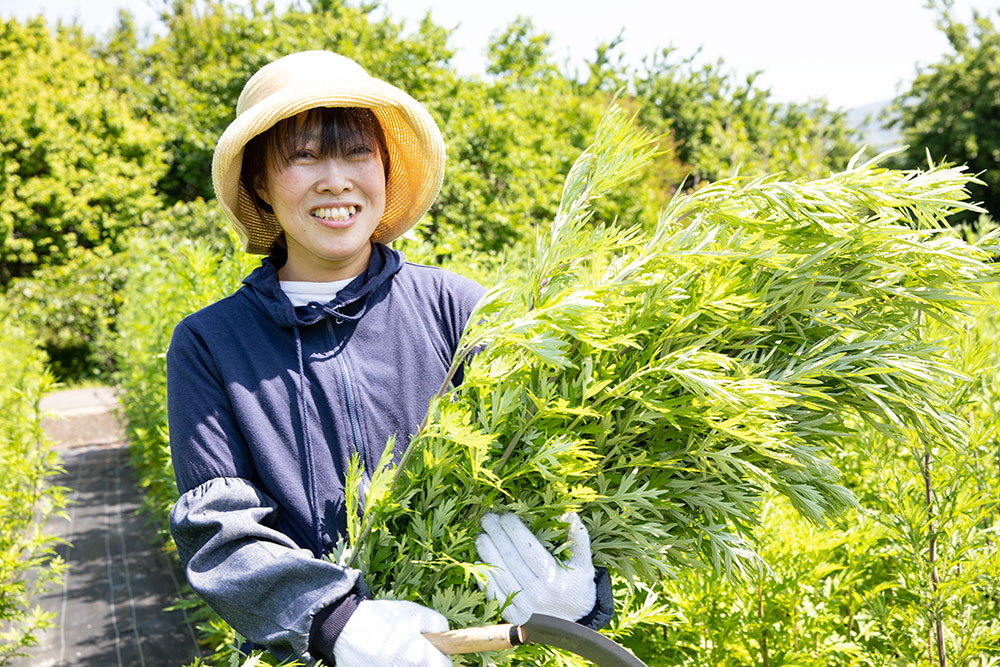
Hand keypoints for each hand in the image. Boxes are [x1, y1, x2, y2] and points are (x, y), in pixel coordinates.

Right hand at [333, 599, 451, 666]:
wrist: (344, 629)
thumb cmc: (381, 619)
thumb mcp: (415, 613)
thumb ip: (438, 624)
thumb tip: (446, 635)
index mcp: (422, 660)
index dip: (441, 657)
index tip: (434, 649)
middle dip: (424, 660)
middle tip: (411, 646)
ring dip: (408, 662)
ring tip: (395, 649)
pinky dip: (392, 663)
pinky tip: (384, 655)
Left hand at [475, 512, 596, 624]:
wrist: (573, 629)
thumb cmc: (578, 590)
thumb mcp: (584, 566)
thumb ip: (579, 540)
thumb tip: (570, 515)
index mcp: (554, 579)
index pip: (529, 549)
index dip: (515, 531)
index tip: (506, 516)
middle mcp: (536, 594)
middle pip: (511, 559)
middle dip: (497, 536)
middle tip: (488, 519)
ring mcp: (523, 607)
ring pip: (500, 575)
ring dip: (487, 554)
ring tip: (481, 537)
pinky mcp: (513, 616)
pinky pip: (495, 594)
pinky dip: (485, 578)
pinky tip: (479, 562)